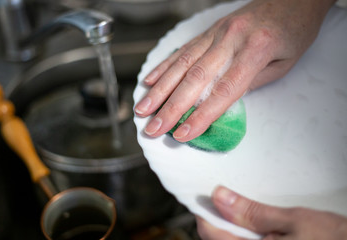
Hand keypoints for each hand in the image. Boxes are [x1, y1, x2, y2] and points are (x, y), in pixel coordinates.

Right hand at [134, 0, 334, 141]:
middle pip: (195, 79)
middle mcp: (231, 39)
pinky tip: (150, 80)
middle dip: (171, 107)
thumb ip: (250, 82)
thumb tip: (221, 102)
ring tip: (143, 109)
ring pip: (182, 64)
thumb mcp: (283, 63)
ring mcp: (216, 32)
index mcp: (256, 49)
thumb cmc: (293, 32)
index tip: (183, 134)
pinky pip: (183, 49)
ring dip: (160, 89)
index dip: (201, 115)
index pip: (224, 90)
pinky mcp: (209, 30)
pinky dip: (164, 66)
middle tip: (153, 128)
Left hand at [196, 186, 346, 239]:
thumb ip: (252, 212)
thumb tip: (220, 197)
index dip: (205, 212)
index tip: (206, 195)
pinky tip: (254, 225)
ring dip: (232, 227)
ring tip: (241, 209)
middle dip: (219, 219)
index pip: (210, 233)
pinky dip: (244, 235)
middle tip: (225, 198)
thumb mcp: (292, 220)